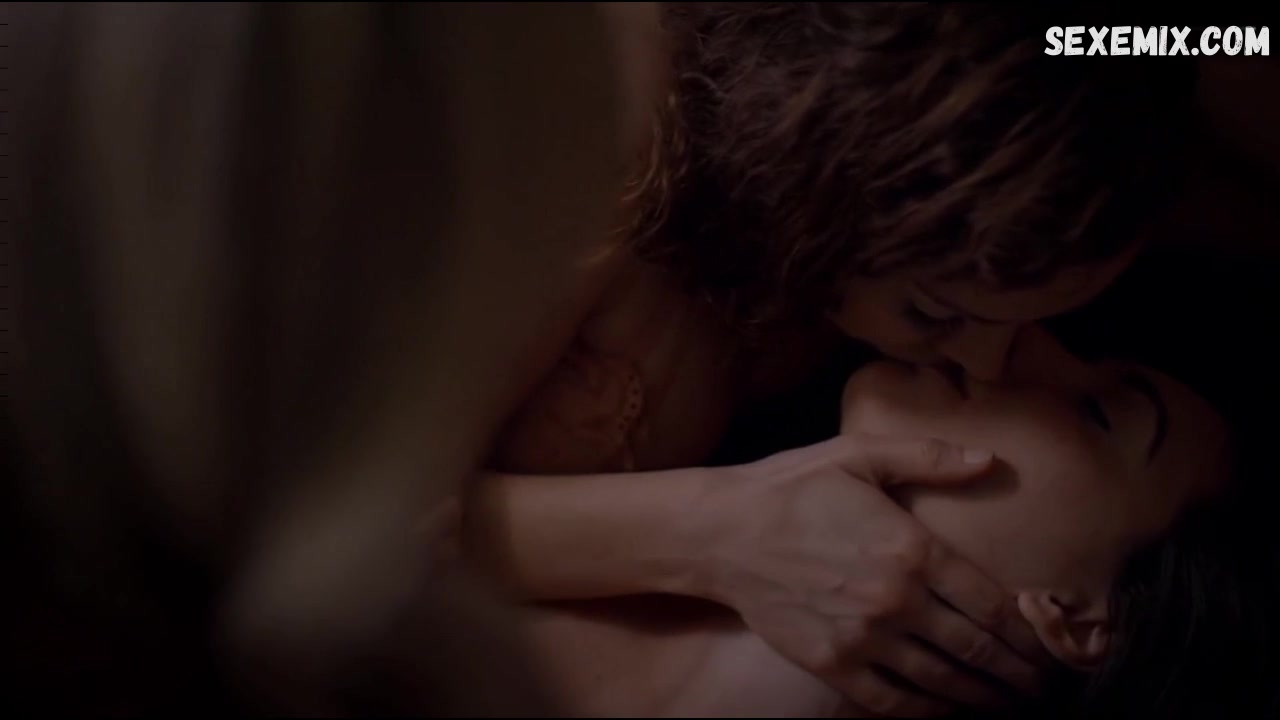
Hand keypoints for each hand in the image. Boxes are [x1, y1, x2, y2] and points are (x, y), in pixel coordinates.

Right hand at [691, 434, 1048, 717]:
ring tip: (1010, 707)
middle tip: (1042, 688)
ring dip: (984, 698)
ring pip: (942, 680)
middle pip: (976, 649)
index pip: (990, 603)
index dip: (1028, 633)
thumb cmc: (792, 487)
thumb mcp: (859, 455)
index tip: (1048, 648)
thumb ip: (927, 458)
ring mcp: (864, 637)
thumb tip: (990, 460)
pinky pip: (893, 700)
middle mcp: (896, 599)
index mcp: (912, 548)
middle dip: (1018, 674)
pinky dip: (928, 711)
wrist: (724, 532)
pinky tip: (947, 712)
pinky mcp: (832, 663)